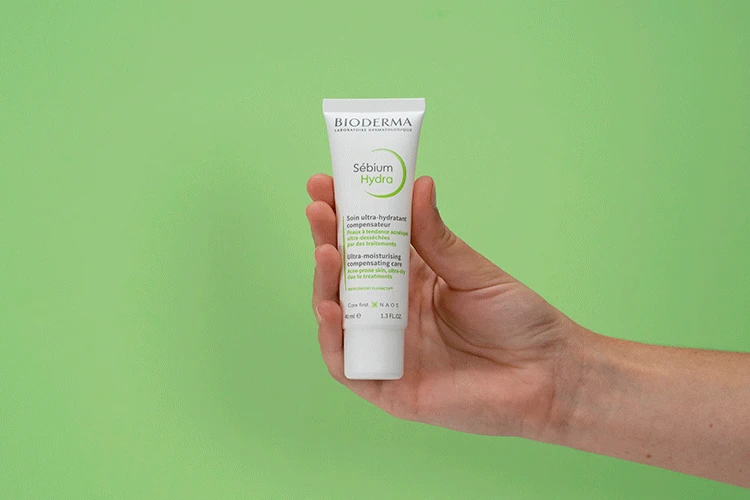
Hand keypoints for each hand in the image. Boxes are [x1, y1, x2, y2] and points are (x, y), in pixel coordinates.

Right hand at [306, 174, 579, 437]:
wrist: (549, 376)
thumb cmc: (517, 320)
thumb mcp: (472, 272)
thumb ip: (437, 238)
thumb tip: (418, 185)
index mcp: (410, 278)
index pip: (366, 241)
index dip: (343, 213)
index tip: (324, 183)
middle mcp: (390, 310)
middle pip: (345, 274)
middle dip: (326, 239)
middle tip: (318, 209)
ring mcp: (385, 348)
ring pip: (338, 315)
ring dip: (325, 283)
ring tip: (326, 251)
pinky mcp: (386, 387)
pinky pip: (345, 364)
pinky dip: (332, 338)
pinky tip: (332, 308)